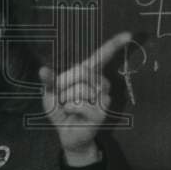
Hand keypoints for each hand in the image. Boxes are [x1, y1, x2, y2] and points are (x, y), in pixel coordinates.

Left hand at [40, 32, 131, 166]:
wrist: (67, 134)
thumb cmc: (61, 110)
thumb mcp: (51, 93)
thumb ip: (50, 81)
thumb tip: (43, 70)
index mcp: (89, 75)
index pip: (102, 57)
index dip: (114, 45)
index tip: (128, 35)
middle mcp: (100, 84)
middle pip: (82, 72)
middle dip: (64, 84)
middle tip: (62, 97)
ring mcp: (103, 99)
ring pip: (80, 89)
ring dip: (66, 99)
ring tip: (69, 107)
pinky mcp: (101, 113)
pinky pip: (80, 104)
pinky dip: (70, 109)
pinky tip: (72, 114)